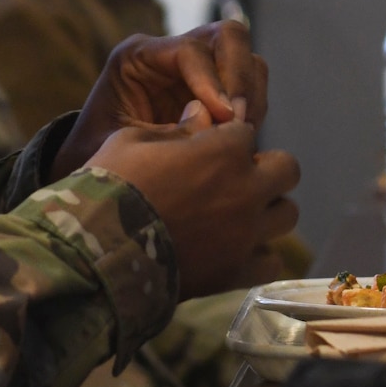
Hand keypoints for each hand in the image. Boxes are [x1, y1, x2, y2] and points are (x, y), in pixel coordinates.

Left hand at [54, 21, 267, 175]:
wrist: (101, 172)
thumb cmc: (100, 155)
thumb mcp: (122, 145)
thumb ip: (165, 136)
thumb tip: (214, 133)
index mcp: (138, 56)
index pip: (189, 50)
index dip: (212, 81)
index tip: (225, 118)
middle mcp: (171, 53)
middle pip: (228, 36)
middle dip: (241, 77)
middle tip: (240, 121)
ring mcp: (199, 68)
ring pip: (247, 59)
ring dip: (252, 97)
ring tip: (241, 137)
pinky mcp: (217, 89)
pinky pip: (251, 88)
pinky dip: (253, 112)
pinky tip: (240, 142)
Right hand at [87, 102, 300, 298]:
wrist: (97, 253)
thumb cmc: (110, 188)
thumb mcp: (132, 142)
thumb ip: (176, 129)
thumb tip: (201, 114)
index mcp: (224, 151)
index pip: (245, 132)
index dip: (226, 139)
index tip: (208, 150)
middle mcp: (246, 189)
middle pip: (287, 168)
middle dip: (265, 168)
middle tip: (236, 178)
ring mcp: (247, 234)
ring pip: (287, 214)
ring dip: (268, 210)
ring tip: (240, 215)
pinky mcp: (237, 272)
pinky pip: (272, 262)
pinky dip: (259, 255)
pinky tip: (236, 251)